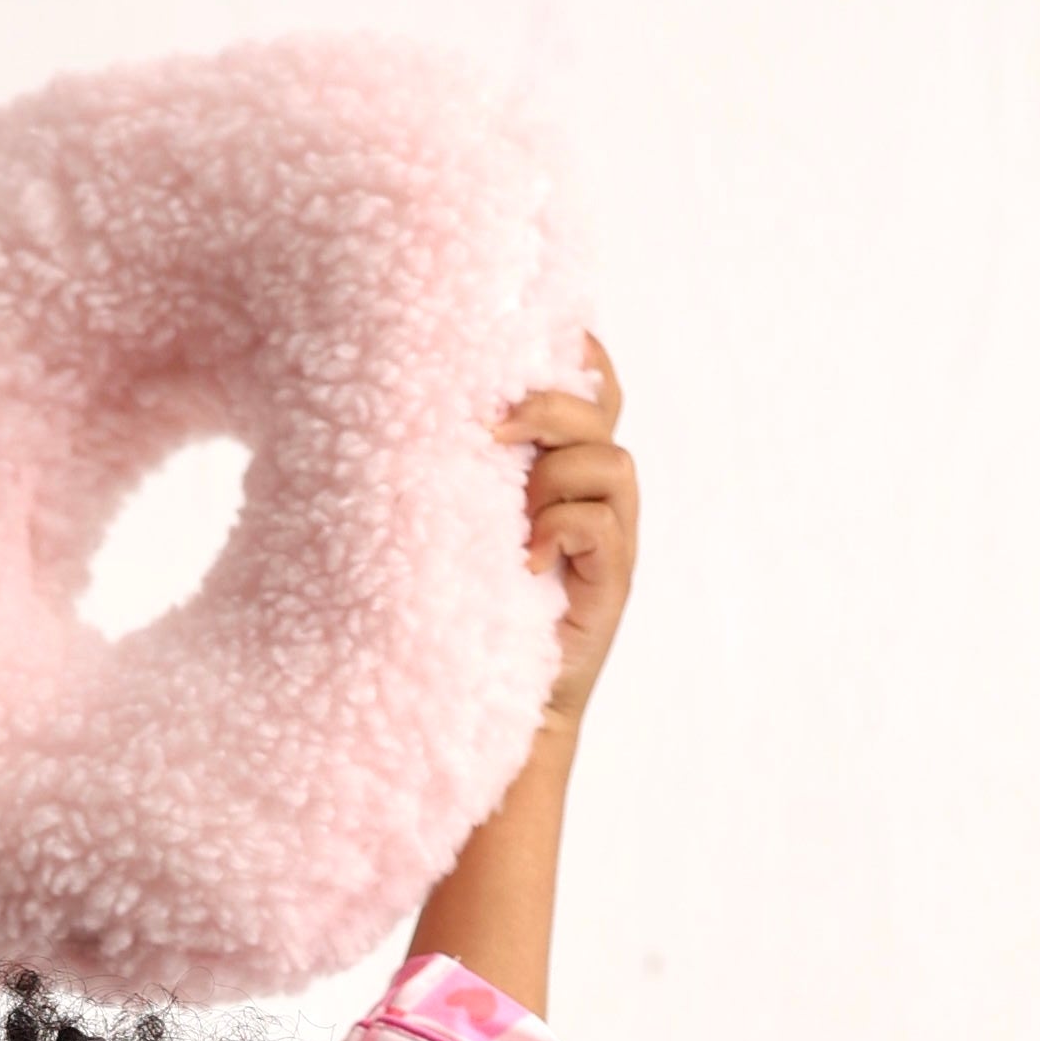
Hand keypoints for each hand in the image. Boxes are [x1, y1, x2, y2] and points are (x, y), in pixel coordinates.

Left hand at [494, 341, 635, 729]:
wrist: (492, 702)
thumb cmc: (467, 609)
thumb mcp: (460, 522)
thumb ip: (465, 467)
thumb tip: (428, 410)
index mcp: (561, 466)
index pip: (593, 387)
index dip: (579, 353)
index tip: (531, 339)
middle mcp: (595, 492)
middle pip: (601, 409)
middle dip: (547, 405)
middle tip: (488, 431)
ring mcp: (611, 537)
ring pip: (609, 461)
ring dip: (553, 476)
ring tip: (515, 519)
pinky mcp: (612, 581)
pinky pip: (602, 522)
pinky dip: (561, 527)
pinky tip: (528, 559)